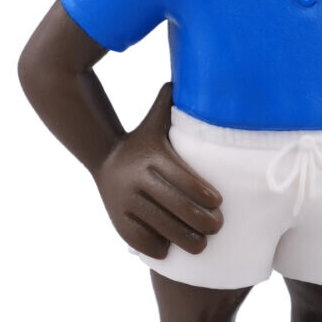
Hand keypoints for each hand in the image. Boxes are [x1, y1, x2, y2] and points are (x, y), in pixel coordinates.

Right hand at [95, 83, 223, 259]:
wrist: (102, 156)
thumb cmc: (142, 140)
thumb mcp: (154, 120)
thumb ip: (173, 102)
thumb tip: (200, 72)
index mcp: (151, 158)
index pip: (183, 179)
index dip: (204, 194)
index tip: (219, 203)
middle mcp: (136, 181)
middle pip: (175, 208)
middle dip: (202, 222)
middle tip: (217, 226)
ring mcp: (124, 203)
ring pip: (160, 228)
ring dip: (185, 240)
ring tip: (202, 244)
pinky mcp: (117, 221)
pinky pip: (141, 240)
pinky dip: (158, 247)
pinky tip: (171, 248)